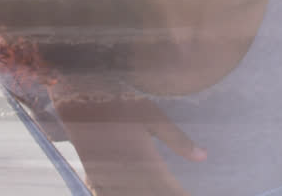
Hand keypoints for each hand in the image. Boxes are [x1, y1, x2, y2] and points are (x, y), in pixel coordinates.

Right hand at [50, 78, 204, 194]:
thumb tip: (203, 156)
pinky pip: (105, 194)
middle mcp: (127, 176)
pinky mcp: (95, 175)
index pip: (170, 192)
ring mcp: (109, 179)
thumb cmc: (119, 101)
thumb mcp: (152, 115)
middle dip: (165, 195)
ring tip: (156, 191)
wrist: (78, 96)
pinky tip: (126, 192)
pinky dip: (118, 195)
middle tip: (178, 192)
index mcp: (145, 163)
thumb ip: (178, 140)